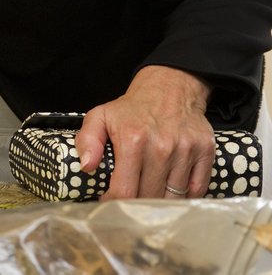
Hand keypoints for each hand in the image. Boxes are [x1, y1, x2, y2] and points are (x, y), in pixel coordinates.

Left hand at [75, 65, 214, 199]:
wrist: (169, 87)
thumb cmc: (132, 109)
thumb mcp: (100, 116)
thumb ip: (87, 140)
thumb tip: (86, 166)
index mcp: (132, 140)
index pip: (124, 190)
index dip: (115, 202)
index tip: (110, 203)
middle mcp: (161, 148)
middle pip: (149, 198)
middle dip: (137, 205)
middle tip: (129, 202)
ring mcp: (186, 151)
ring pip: (174, 197)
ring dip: (160, 202)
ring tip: (149, 197)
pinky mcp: (205, 153)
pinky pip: (197, 189)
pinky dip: (185, 196)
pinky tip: (171, 190)